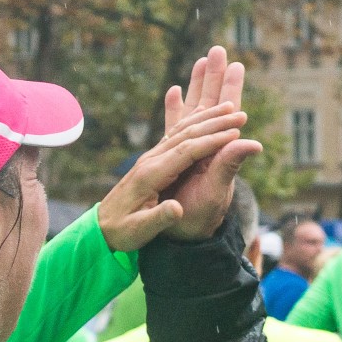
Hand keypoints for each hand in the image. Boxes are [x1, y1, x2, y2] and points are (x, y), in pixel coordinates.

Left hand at [97, 101, 250, 251]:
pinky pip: (176, 135)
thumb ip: (159, 218)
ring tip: (231, 108)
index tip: (235, 135)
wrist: (100, 227)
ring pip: (182, 130)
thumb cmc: (121, 232)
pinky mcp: (152, 160)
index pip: (186, 151)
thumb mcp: (139, 231)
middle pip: (187, 134)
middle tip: (242, 115)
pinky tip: (206, 115)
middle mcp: (150, 161)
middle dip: (215, 123)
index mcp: (150, 175)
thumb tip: (177, 209)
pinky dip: (194, 122)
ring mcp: (151, 158)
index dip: (211, 142)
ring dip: (207, 118)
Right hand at [162, 47, 263, 240]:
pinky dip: (174, 108)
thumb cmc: (201, 217)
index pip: (226, 113)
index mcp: (216, 150)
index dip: (230, 88)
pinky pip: (173, 126)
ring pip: (193, 110)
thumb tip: (255, 143)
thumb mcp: (218, 189)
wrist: (181, 235)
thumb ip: (231, 164)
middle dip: (214, 77)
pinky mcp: (173, 157)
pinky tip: (172, 91)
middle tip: (218, 50)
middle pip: (211, 104)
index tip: (236, 63)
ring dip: (196, 86)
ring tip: (199, 61)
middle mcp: (205, 146)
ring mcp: (189, 150)